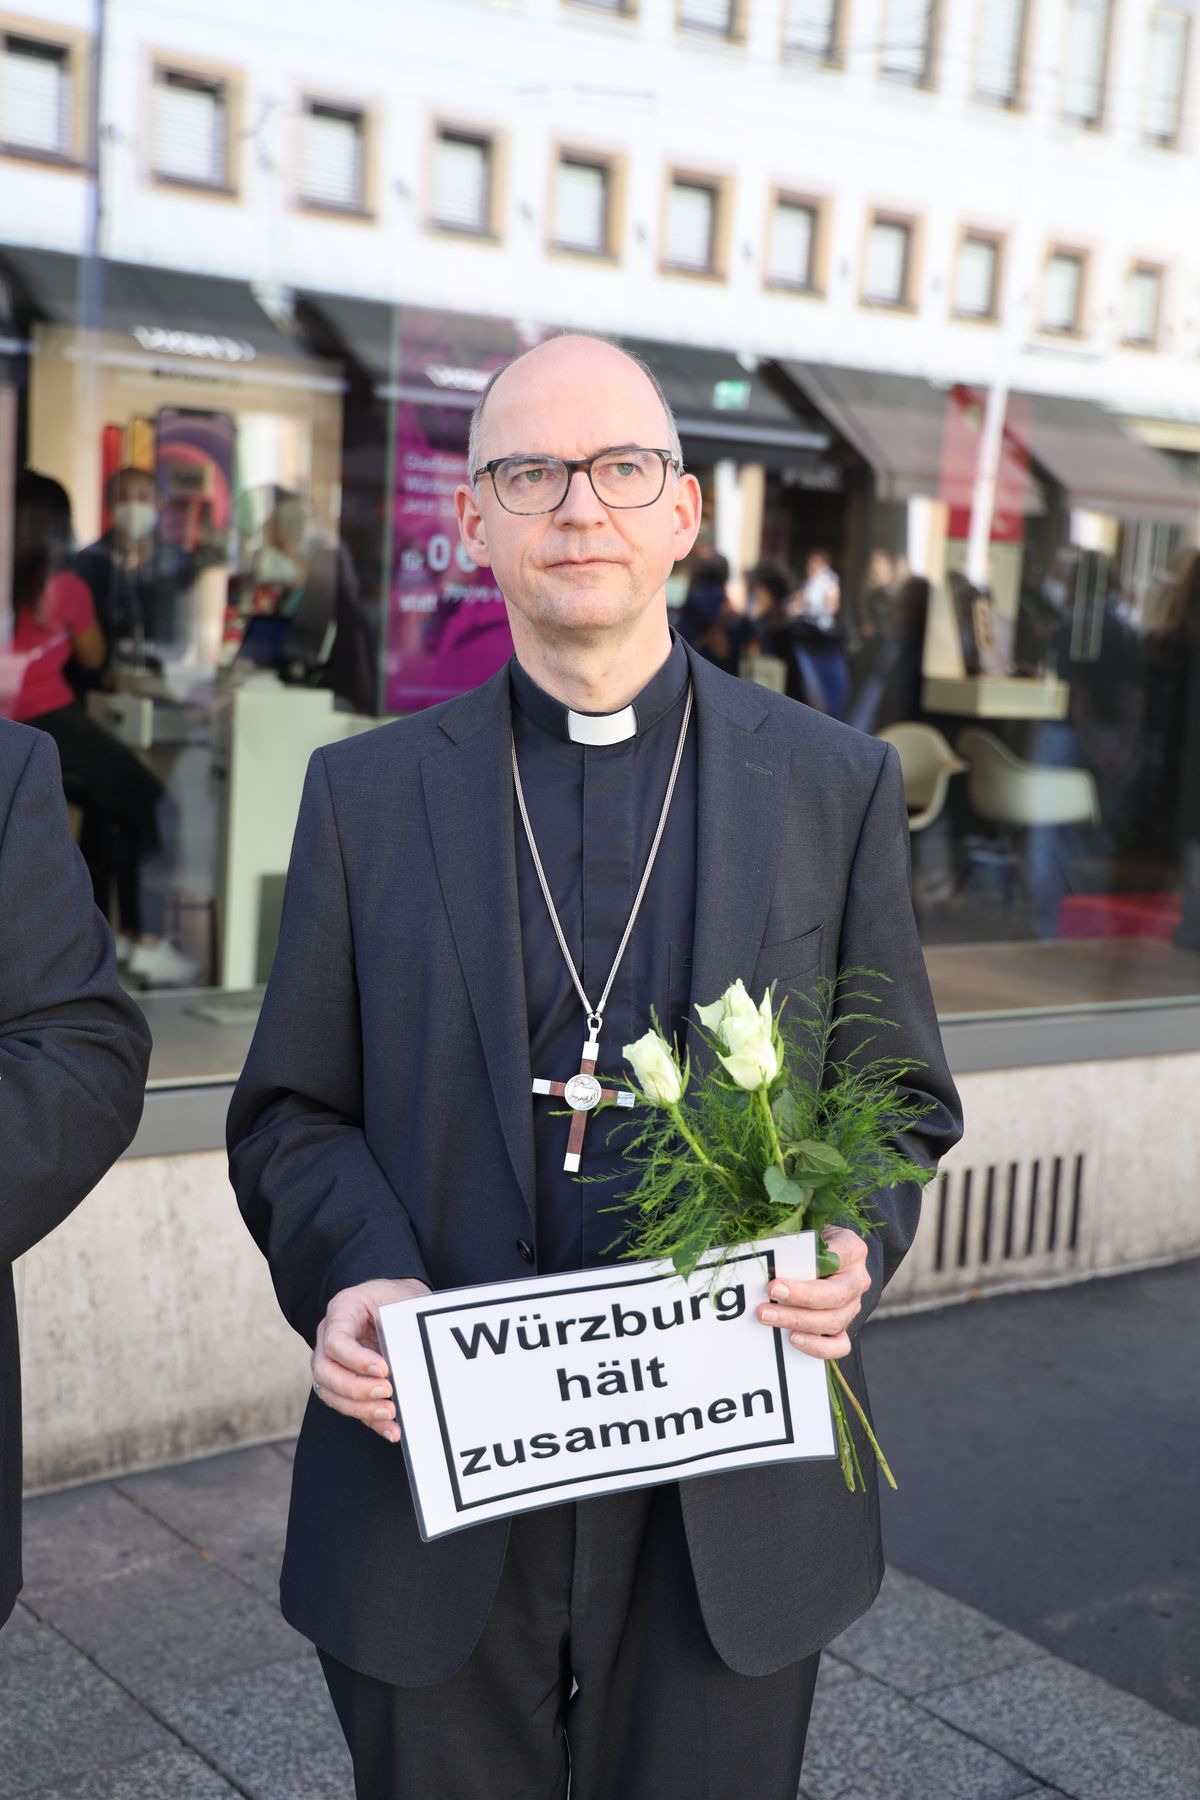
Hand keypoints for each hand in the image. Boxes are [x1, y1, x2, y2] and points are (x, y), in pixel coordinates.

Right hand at [311, 1278, 430, 1441]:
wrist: (397, 1301)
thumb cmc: (398, 1298)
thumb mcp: (400, 1300)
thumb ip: (402, 1324)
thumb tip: (415, 1358)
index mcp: (342, 1310)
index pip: (335, 1340)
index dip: (356, 1359)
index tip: (384, 1369)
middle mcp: (329, 1337)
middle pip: (325, 1371)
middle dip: (355, 1388)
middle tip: (387, 1391)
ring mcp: (333, 1362)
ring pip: (331, 1393)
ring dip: (361, 1409)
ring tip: (390, 1414)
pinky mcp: (345, 1384)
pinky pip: (351, 1407)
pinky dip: (371, 1421)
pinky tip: (392, 1430)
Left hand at [756, 1226, 870, 1361]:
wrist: (831, 1256)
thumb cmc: (813, 1243)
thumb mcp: (807, 1230)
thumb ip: (793, 1240)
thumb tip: (763, 1250)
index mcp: (852, 1250)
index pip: (837, 1259)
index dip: (808, 1270)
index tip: (777, 1280)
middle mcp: (857, 1280)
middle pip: (835, 1295)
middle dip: (800, 1298)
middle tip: (769, 1296)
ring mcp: (853, 1306)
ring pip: (833, 1321)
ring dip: (798, 1321)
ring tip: (768, 1317)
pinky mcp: (845, 1327)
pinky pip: (838, 1345)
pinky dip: (816, 1346)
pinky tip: (792, 1339)